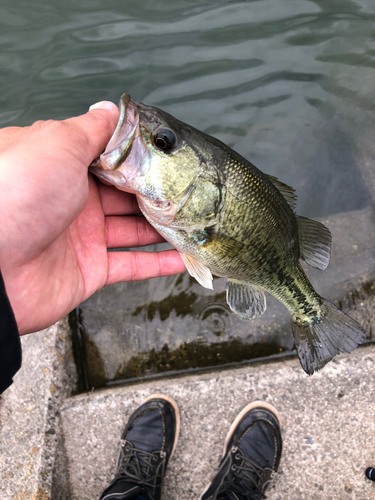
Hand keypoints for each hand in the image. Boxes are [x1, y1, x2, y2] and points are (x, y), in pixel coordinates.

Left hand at [0, 102, 184, 334]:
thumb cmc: (16, 194)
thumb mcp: (56, 144)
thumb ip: (91, 130)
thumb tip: (112, 110)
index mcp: (62, 165)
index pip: (109, 157)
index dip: (139, 156)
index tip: (169, 155)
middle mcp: (73, 199)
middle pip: (126, 194)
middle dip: (158, 192)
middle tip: (189, 190)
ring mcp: (82, 236)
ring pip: (134, 228)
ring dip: (164, 226)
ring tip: (195, 220)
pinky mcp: (90, 270)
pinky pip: (132, 264)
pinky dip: (158, 263)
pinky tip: (184, 257)